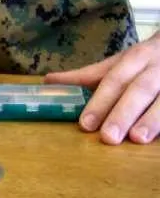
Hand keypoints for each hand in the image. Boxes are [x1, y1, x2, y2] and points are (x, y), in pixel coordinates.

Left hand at [45, 33, 159, 144]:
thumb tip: (48, 81)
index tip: (86, 124)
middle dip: (123, 112)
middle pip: (140, 89)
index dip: (100, 102)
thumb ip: (86, 76)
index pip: (114, 80)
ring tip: (138, 138)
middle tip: (108, 137)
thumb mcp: (118, 63)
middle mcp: (156, 67)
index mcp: (135, 58)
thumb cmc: (145, 61)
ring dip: (153, 119)